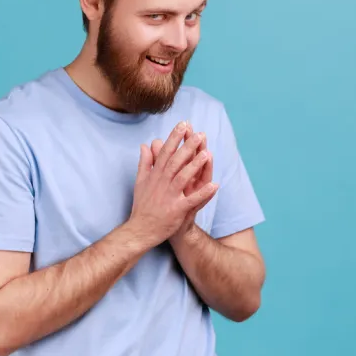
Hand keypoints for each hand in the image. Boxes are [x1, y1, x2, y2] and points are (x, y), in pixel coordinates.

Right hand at [127, 121, 218, 247]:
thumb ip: (144, 162)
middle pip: (176, 161)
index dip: (174, 138)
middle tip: (199, 134)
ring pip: (183, 177)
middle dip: (187, 147)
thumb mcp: (140, 181)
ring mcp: (169, 196)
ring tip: (207, 153)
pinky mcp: (176, 210)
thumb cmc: (142, 206)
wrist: (140, 230)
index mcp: (155, 175)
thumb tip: (144, 144)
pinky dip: (203, 193)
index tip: (183, 124)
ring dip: (195, 165)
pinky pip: (192, 200)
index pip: (165, 152)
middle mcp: (161, 183)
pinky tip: (215, 186)